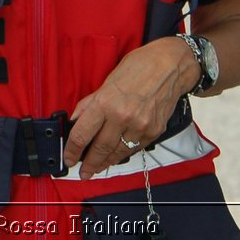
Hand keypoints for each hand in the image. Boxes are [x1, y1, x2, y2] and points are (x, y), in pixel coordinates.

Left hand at [62, 36, 197, 177]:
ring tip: (97, 168)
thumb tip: (75, 121)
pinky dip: (123, 154)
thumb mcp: (106, 82)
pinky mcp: (154, 132)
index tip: (68, 158)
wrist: (171, 66)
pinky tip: (115, 157)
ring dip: (106, 163)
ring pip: (118, 153)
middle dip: (89, 164)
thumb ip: (90, 104)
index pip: (82, 133)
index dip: (72, 150)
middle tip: (83, 173)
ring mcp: (140, 127)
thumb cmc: (137, 68)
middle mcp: (122, 117)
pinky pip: (135, 149)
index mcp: (106, 102)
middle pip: (100, 149)